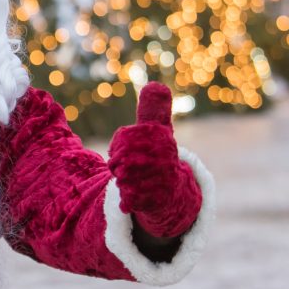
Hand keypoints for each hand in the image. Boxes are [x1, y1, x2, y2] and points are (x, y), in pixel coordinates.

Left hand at [107, 82, 201, 237]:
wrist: (171, 195)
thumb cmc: (158, 158)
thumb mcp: (156, 132)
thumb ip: (153, 111)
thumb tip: (156, 85)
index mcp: (163, 141)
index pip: (124, 138)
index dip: (119, 144)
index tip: (125, 147)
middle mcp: (165, 161)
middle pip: (120, 160)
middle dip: (117, 162)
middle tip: (126, 165)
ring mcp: (160, 183)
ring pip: (122, 178)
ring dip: (121, 179)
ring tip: (132, 179)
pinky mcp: (154, 203)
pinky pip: (128, 199)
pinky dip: (125, 199)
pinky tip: (131, 197)